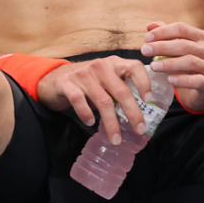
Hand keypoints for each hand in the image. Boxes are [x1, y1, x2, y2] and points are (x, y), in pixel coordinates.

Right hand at [36, 57, 155, 143]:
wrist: (55, 78)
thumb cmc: (87, 82)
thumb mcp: (106, 79)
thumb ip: (120, 88)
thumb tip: (140, 113)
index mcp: (114, 63)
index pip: (134, 67)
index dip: (144, 82)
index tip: (149, 100)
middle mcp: (100, 66)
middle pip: (121, 91)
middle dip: (132, 113)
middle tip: (139, 130)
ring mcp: (83, 74)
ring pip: (102, 101)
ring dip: (111, 123)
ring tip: (116, 139)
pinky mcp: (67, 83)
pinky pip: (79, 101)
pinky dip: (87, 114)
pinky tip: (91, 122)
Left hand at [142, 21, 203, 112]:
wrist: (202, 89)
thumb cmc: (187, 66)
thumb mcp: (177, 50)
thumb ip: (166, 37)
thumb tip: (150, 26)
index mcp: (200, 38)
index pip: (181, 29)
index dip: (163, 31)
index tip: (147, 38)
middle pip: (184, 45)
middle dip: (162, 46)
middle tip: (145, 50)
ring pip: (190, 62)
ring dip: (170, 63)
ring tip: (153, 66)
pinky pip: (197, 81)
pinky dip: (182, 80)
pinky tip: (169, 80)